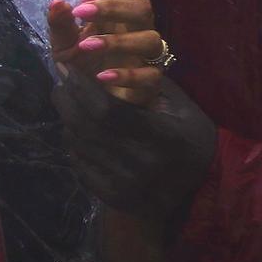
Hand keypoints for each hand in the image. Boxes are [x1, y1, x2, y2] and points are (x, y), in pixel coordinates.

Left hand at [45, 0, 165, 106]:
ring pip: (151, 39)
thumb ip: (60, 24)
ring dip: (118, 40)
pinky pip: (150, 75)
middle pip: (144, 7)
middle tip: (82, 12)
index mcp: (119, 16)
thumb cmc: (80, 65)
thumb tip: (57, 2)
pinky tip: (102, 76)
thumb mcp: (63, 44)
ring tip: (86, 46)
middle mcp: (138, 31)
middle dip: (114, 7)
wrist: (86, 101)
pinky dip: (127, 75)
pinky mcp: (149, 83)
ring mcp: (146, 57)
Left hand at [53, 66, 217, 229]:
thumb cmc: (193, 139)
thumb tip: (108, 63)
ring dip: (67, 122)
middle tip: (60, 85)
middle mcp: (140, 162)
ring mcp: (124, 183)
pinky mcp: (113, 197)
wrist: (202, 190)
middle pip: (86, 127)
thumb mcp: (183, 107)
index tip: (67, 69)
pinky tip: (77, 133)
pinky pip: (81, 166)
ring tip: (67, 105)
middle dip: (66, 101)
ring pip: (79, 146)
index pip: (106, 110)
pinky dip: (74, 146)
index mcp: (161, 136)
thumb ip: (149, 86)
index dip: (81, 88)